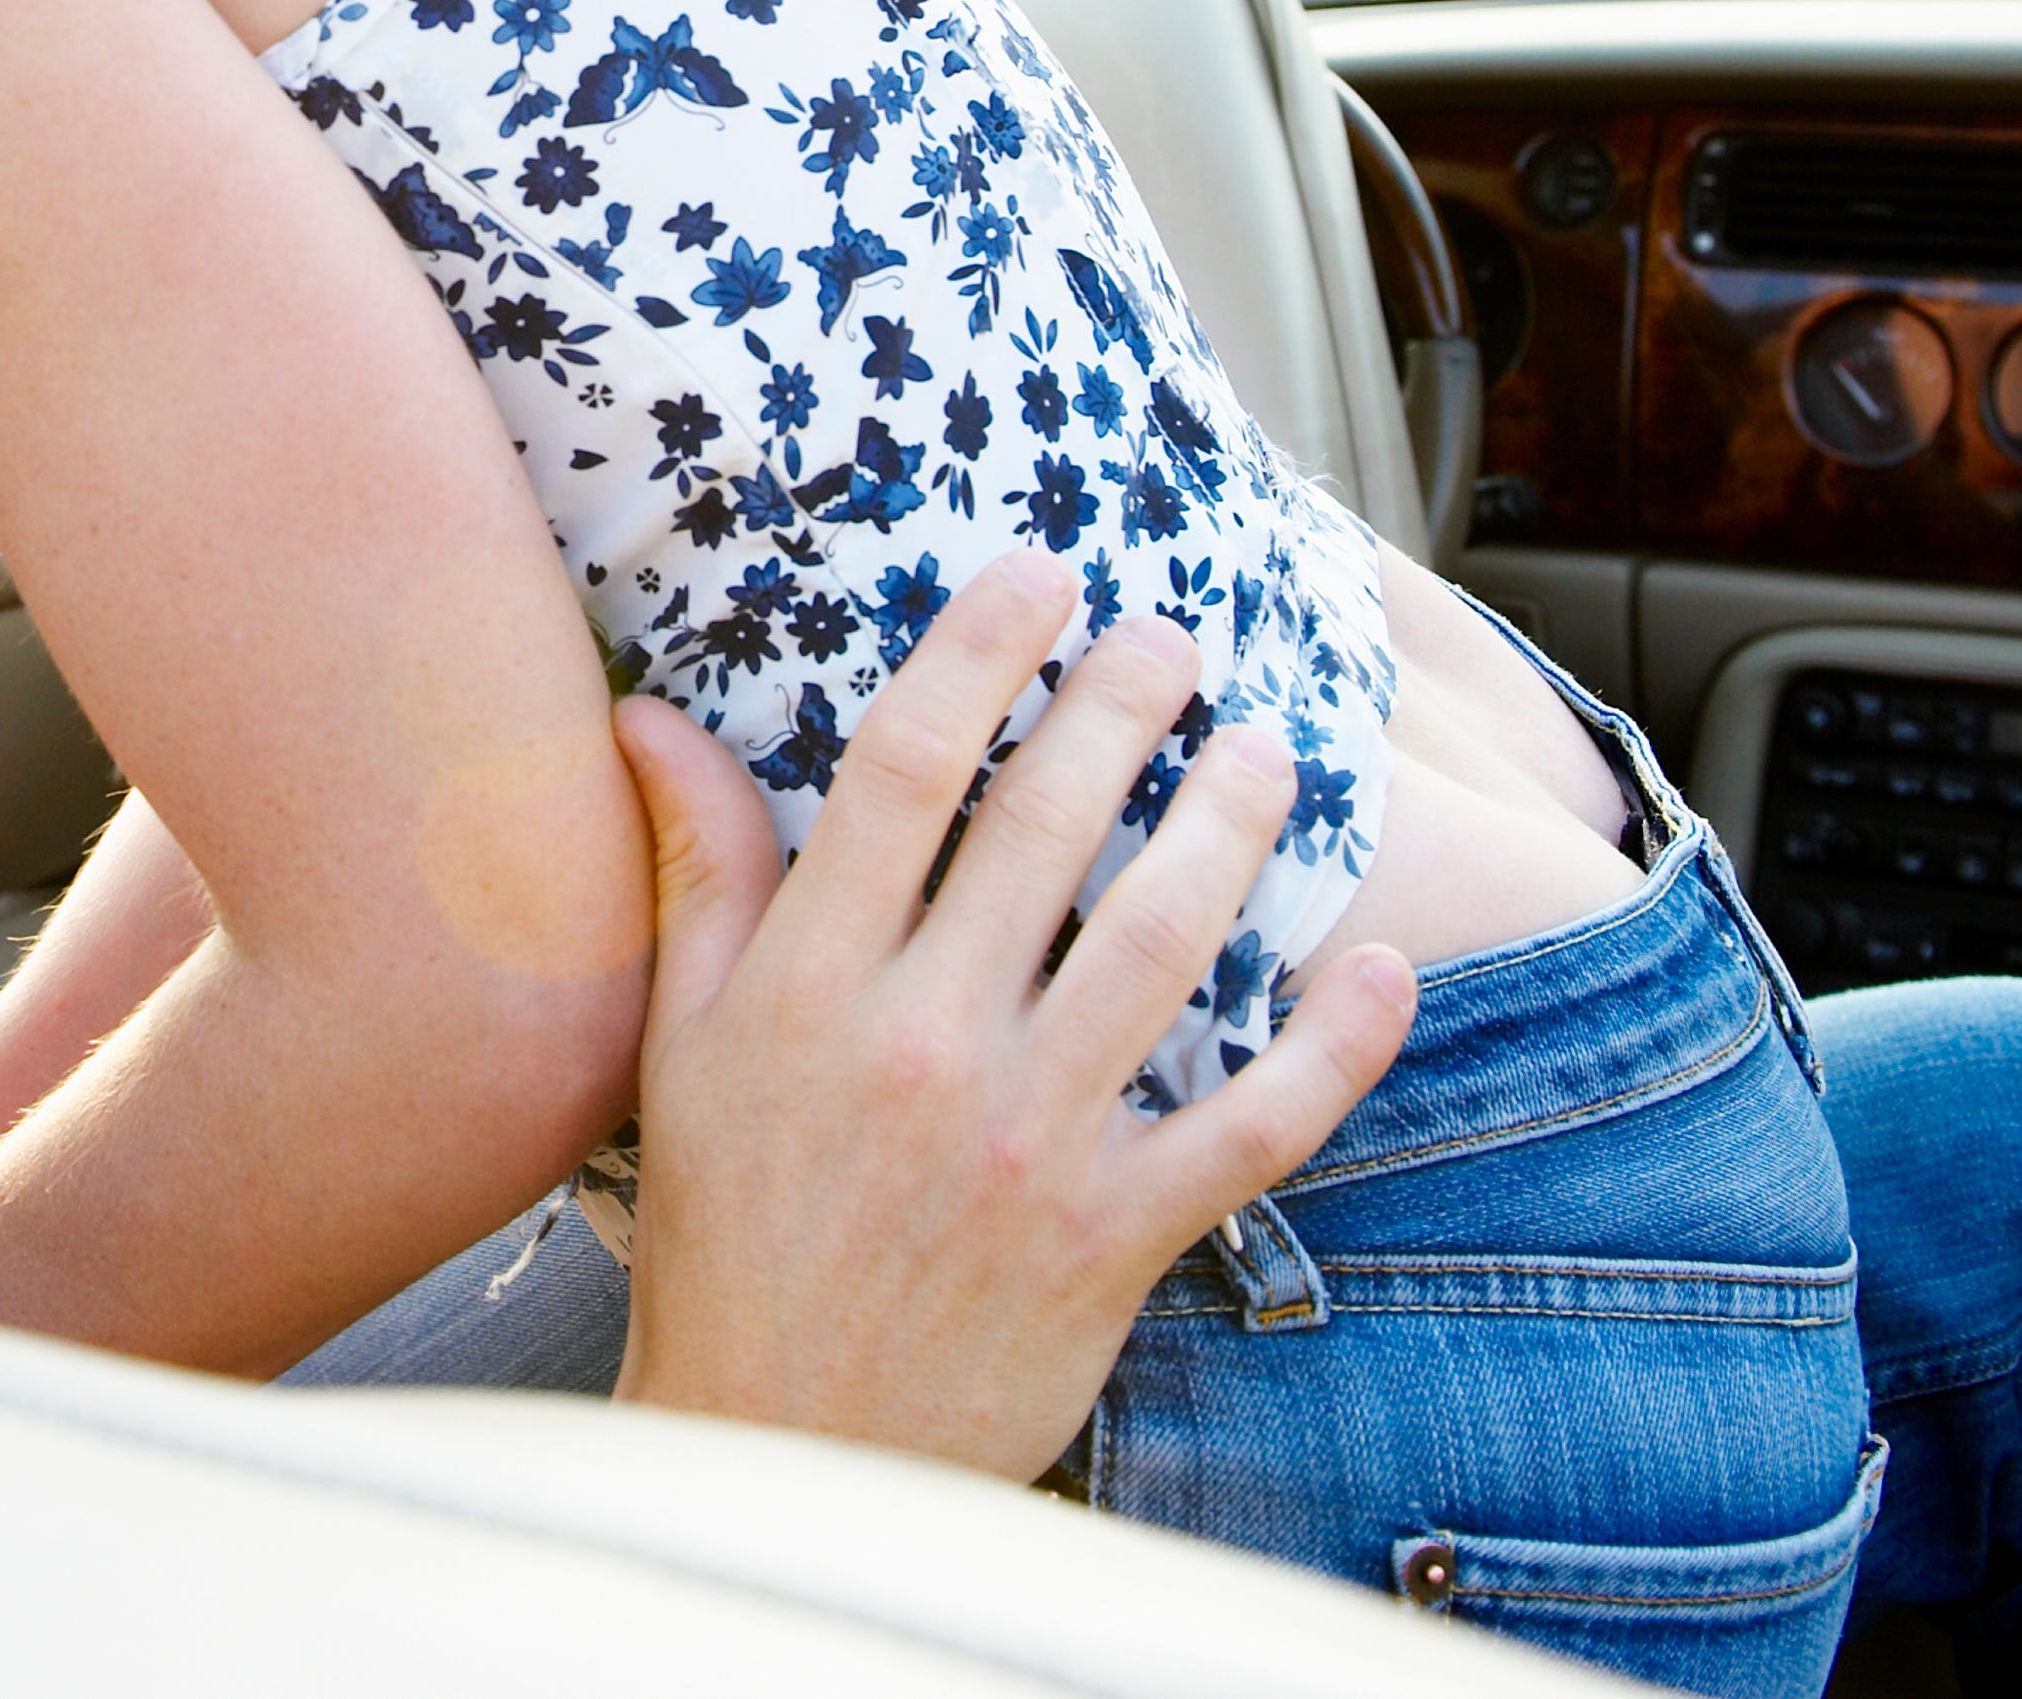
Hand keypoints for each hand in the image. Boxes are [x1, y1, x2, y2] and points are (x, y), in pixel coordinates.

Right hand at [604, 548, 1414, 1483]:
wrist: (782, 1446)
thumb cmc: (729, 1234)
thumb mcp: (683, 1045)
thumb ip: (696, 873)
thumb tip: (646, 715)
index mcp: (810, 989)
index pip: (902, 773)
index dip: (979, 654)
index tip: (1040, 576)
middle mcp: (923, 1047)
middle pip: (1045, 829)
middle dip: (1124, 706)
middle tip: (1175, 634)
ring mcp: (1030, 1143)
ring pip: (1161, 947)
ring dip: (1230, 830)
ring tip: (1269, 752)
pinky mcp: (1114, 1237)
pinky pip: (1251, 1124)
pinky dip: (1332, 1048)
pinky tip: (1376, 967)